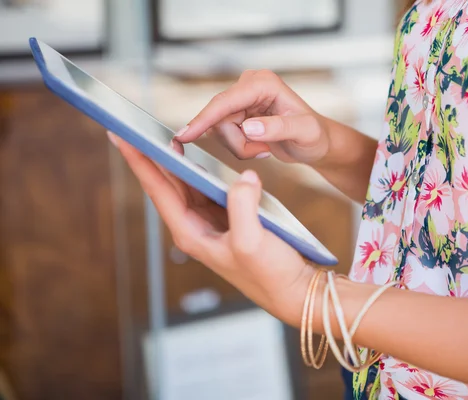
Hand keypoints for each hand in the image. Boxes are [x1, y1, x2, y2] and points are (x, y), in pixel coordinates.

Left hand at [109, 133, 314, 323]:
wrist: (293, 290)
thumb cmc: (269, 274)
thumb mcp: (252, 241)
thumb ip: (242, 206)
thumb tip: (244, 176)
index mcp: (190, 233)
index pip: (158, 189)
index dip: (138, 160)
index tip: (118, 135)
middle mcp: (195, 227)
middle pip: (166, 184)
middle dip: (149, 156)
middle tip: (131, 127)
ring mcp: (211, 223)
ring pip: (186, 186)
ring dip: (174, 162)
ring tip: (158, 137)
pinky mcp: (229, 219)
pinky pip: (208, 189)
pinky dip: (201, 172)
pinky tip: (198, 159)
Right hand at [175, 69, 330, 164]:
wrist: (315, 144)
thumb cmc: (314, 136)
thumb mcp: (304, 133)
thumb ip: (278, 129)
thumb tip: (248, 128)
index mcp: (264, 83)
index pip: (226, 101)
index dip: (204, 118)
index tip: (185, 135)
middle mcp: (249, 86)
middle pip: (219, 119)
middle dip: (237, 143)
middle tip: (262, 153)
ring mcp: (241, 100)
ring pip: (219, 130)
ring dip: (240, 148)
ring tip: (264, 150)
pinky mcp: (237, 114)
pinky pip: (224, 136)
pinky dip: (241, 148)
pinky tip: (260, 148)